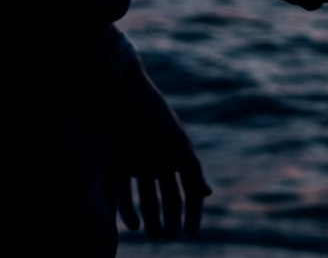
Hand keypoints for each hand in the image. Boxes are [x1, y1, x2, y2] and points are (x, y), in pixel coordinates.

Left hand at [111, 54, 211, 239]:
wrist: (118, 91)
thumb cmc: (151, 113)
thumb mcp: (175, 140)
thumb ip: (192, 167)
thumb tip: (208, 193)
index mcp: (177, 153)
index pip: (190, 187)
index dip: (192, 209)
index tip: (191, 231)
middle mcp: (159, 160)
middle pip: (169, 197)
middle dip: (171, 218)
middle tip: (170, 236)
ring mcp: (138, 164)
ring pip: (147, 199)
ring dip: (151, 218)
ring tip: (154, 234)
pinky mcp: (118, 165)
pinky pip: (125, 195)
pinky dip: (129, 212)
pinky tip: (135, 225)